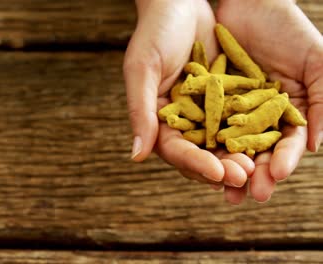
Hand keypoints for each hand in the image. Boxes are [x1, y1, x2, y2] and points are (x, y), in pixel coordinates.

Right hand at [124, 0, 253, 202]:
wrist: (181, 3)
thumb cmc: (155, 32)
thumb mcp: (143, 69)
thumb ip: (141, 111)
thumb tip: (136, 156)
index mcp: (159, 118)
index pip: (175, 150)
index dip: (194, 164)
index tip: (216, 173)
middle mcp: (183, 120)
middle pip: (201, 153)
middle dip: (221, 167)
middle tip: (243, 176)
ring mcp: (207, 110)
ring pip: (223, 142)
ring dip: (239, 156)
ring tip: (258, 166)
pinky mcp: (227, 98)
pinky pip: (241, 119)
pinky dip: (253, 132)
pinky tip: (269, 141)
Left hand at [216, 0, 322, 201]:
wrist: (249, 3)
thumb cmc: (289, 29)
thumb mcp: (316, 62)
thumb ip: (322, 103)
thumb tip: (318, 147)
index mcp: (286, 112)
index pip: (285, 144)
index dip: (282, 160)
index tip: (276, 175)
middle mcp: (257, 117)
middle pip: (255, 152)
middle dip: (253, 173)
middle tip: (248, 194)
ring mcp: (230, 111)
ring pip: (226, 145)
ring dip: (225, 165)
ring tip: (221, 184)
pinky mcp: (205, 102)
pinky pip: (201, 125)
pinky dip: (201, 141)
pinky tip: (197, 156)